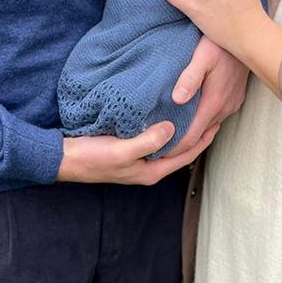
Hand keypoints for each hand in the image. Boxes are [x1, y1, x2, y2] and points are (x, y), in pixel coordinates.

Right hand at [57, 119, 218, 183]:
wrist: (63, 159)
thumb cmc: (91, 157)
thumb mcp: (121, 150)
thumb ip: (147, 141)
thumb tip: (172, 129)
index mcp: (151, 171)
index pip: (186, 155)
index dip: (203, 139)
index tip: (217, 121)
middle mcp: (148, 166)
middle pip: (180, 150)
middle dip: (197, 134)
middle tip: (212, 113)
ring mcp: (138, 158)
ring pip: (168, 144)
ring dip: (182, 130)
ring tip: (195, 111)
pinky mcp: (129, 148)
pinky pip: (154, 137)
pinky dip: (165, 127)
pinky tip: (167, 113)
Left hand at [166, 37, 247, 153]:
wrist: (248, 35)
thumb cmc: (221, 42)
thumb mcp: (202, 55)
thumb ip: (190, 77)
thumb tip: (177, 99)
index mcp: (214, 102)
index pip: (192, 136)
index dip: (175, 148)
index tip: (158, 152)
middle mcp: (225, 107)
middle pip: (200, 135)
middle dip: (181, 142)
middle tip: (159, 145)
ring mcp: (232, 103)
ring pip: (209, 125)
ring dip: (193, 130)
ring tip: (172, 132)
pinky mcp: (235, 98)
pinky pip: (217, 115)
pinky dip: (203, 119)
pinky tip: (192, 114)